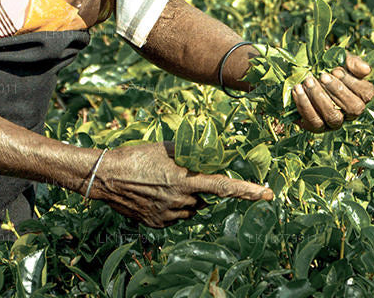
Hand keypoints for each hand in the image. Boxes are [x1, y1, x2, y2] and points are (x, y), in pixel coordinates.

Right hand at [87, 142, 272, 227]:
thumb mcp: (166, 149)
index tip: (268, 194)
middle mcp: (181, 200)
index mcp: (186, 180)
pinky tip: (152, 195)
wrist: (106, 176)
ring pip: (189, 209)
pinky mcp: (157, 224)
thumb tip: (208, 155)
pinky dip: (169, 208)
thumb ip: (190, 155)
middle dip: (196, 189)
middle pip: (203, 199)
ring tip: (159, 184)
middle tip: (176, 176)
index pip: (224, 187)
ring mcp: (168, 215)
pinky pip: (173, 217)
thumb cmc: (136, 157)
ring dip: (183, 199)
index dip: (248, 191)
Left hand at [292, 53, 373, 132]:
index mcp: (361, 96)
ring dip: (320, 98)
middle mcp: (350, 113)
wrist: (303, 73)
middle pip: (353, 109)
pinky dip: (304, 105)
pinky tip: (298, 90)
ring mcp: (334, 122)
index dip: (352, 83)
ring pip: (333, 117)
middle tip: (322, 75)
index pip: (366, 94)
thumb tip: (366, 70)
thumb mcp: (341, 59)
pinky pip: (313, 122)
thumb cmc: (327, 66)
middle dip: (337, 91)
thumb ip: (354, 62)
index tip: (335, 70)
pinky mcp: (316, 127)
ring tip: (308, 81)